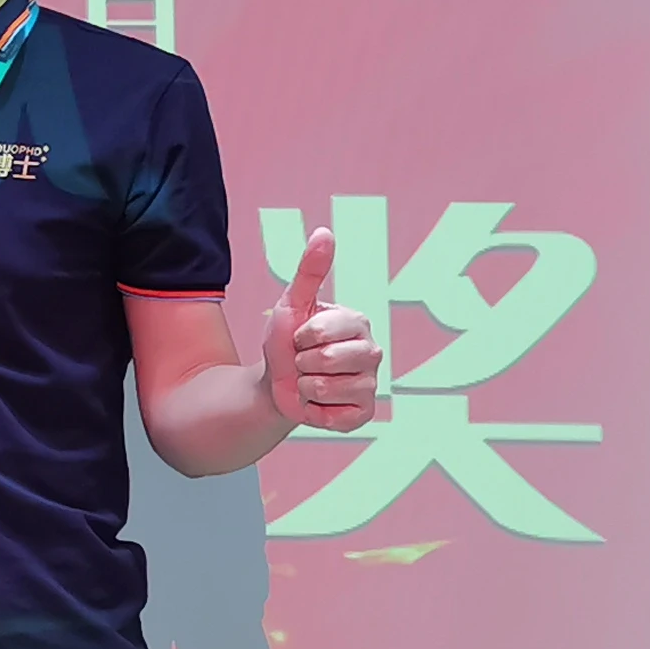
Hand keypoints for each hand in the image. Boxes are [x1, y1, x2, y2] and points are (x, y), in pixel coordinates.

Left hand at [261, 226, 383, 430]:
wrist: (277, 384)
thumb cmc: (288, 340)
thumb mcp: (293, 303)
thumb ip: (310, 270)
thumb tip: (324, 232)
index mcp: (358, 322)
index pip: (320, 331)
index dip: (300, 337)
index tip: (301, 337)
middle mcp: (372, 351)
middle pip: (326, 360)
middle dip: (301, 363)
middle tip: (304, 361)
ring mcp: (371, 383)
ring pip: (328, 388)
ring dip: (306, 387)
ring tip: (309, 381)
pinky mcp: (364, 413)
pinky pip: (337, 416)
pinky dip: (317, 412)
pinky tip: (319, 403)